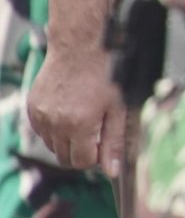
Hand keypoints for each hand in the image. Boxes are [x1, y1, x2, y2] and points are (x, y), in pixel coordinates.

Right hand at [25, 44, 120, 174]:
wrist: (82, 46)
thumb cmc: (106, 74)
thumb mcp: (119, 108)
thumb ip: (114, 142)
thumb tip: (112, 171)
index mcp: (79, 125)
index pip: (81, 162)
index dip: (94, 157)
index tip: (102, 145)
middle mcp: (55, 123)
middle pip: (64, 158)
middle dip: (81, 152)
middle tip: (95, 134)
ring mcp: (40, 115)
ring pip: (52, 145)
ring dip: (67, 141)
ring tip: (83, 119)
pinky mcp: (32, 106)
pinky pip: (42, 130)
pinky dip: (54, 129)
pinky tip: (69, 112)